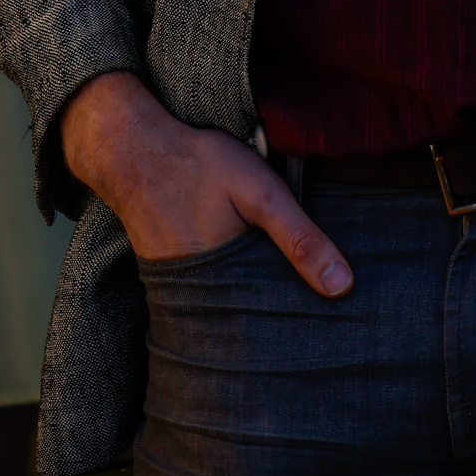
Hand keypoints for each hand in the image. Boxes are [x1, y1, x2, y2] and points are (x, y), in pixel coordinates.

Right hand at [59, 71, 352, 296]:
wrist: (132, 150)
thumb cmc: (199, 166)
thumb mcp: (261, 193)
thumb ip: (300, 238)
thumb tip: (343, 287)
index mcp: (226, 288)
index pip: (274, 325)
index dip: (302, 320)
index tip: (332, 323)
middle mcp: (200, 300)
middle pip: (253, 320)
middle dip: (281, 317)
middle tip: (317, 314)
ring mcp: (181, 288)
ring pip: (232, 305)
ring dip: (257, 299)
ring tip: (289, 295)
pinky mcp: (172, 273)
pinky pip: (211, 288)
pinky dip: (233, 281)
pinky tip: (250, 266)